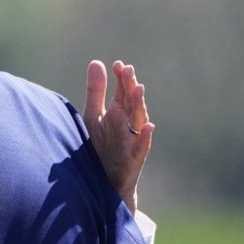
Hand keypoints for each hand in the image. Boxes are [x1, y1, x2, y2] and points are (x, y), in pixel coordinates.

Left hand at [82, 60, 153, 212]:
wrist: (103, 180)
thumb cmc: (100, 146)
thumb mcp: (94, 116)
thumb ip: (96, 91)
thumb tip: (96, 62)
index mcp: (119, 113)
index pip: (122, 92)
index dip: (121, 79)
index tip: (118, 64)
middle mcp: (128, 124)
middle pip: (131, 102)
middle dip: (130, 86)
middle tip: (128, 70)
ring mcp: (133, 140)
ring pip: (139, 120)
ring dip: (140, 104)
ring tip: (139, 89)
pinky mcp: (134, 158)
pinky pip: (142, 146)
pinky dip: (146, 137)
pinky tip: (149, 127)